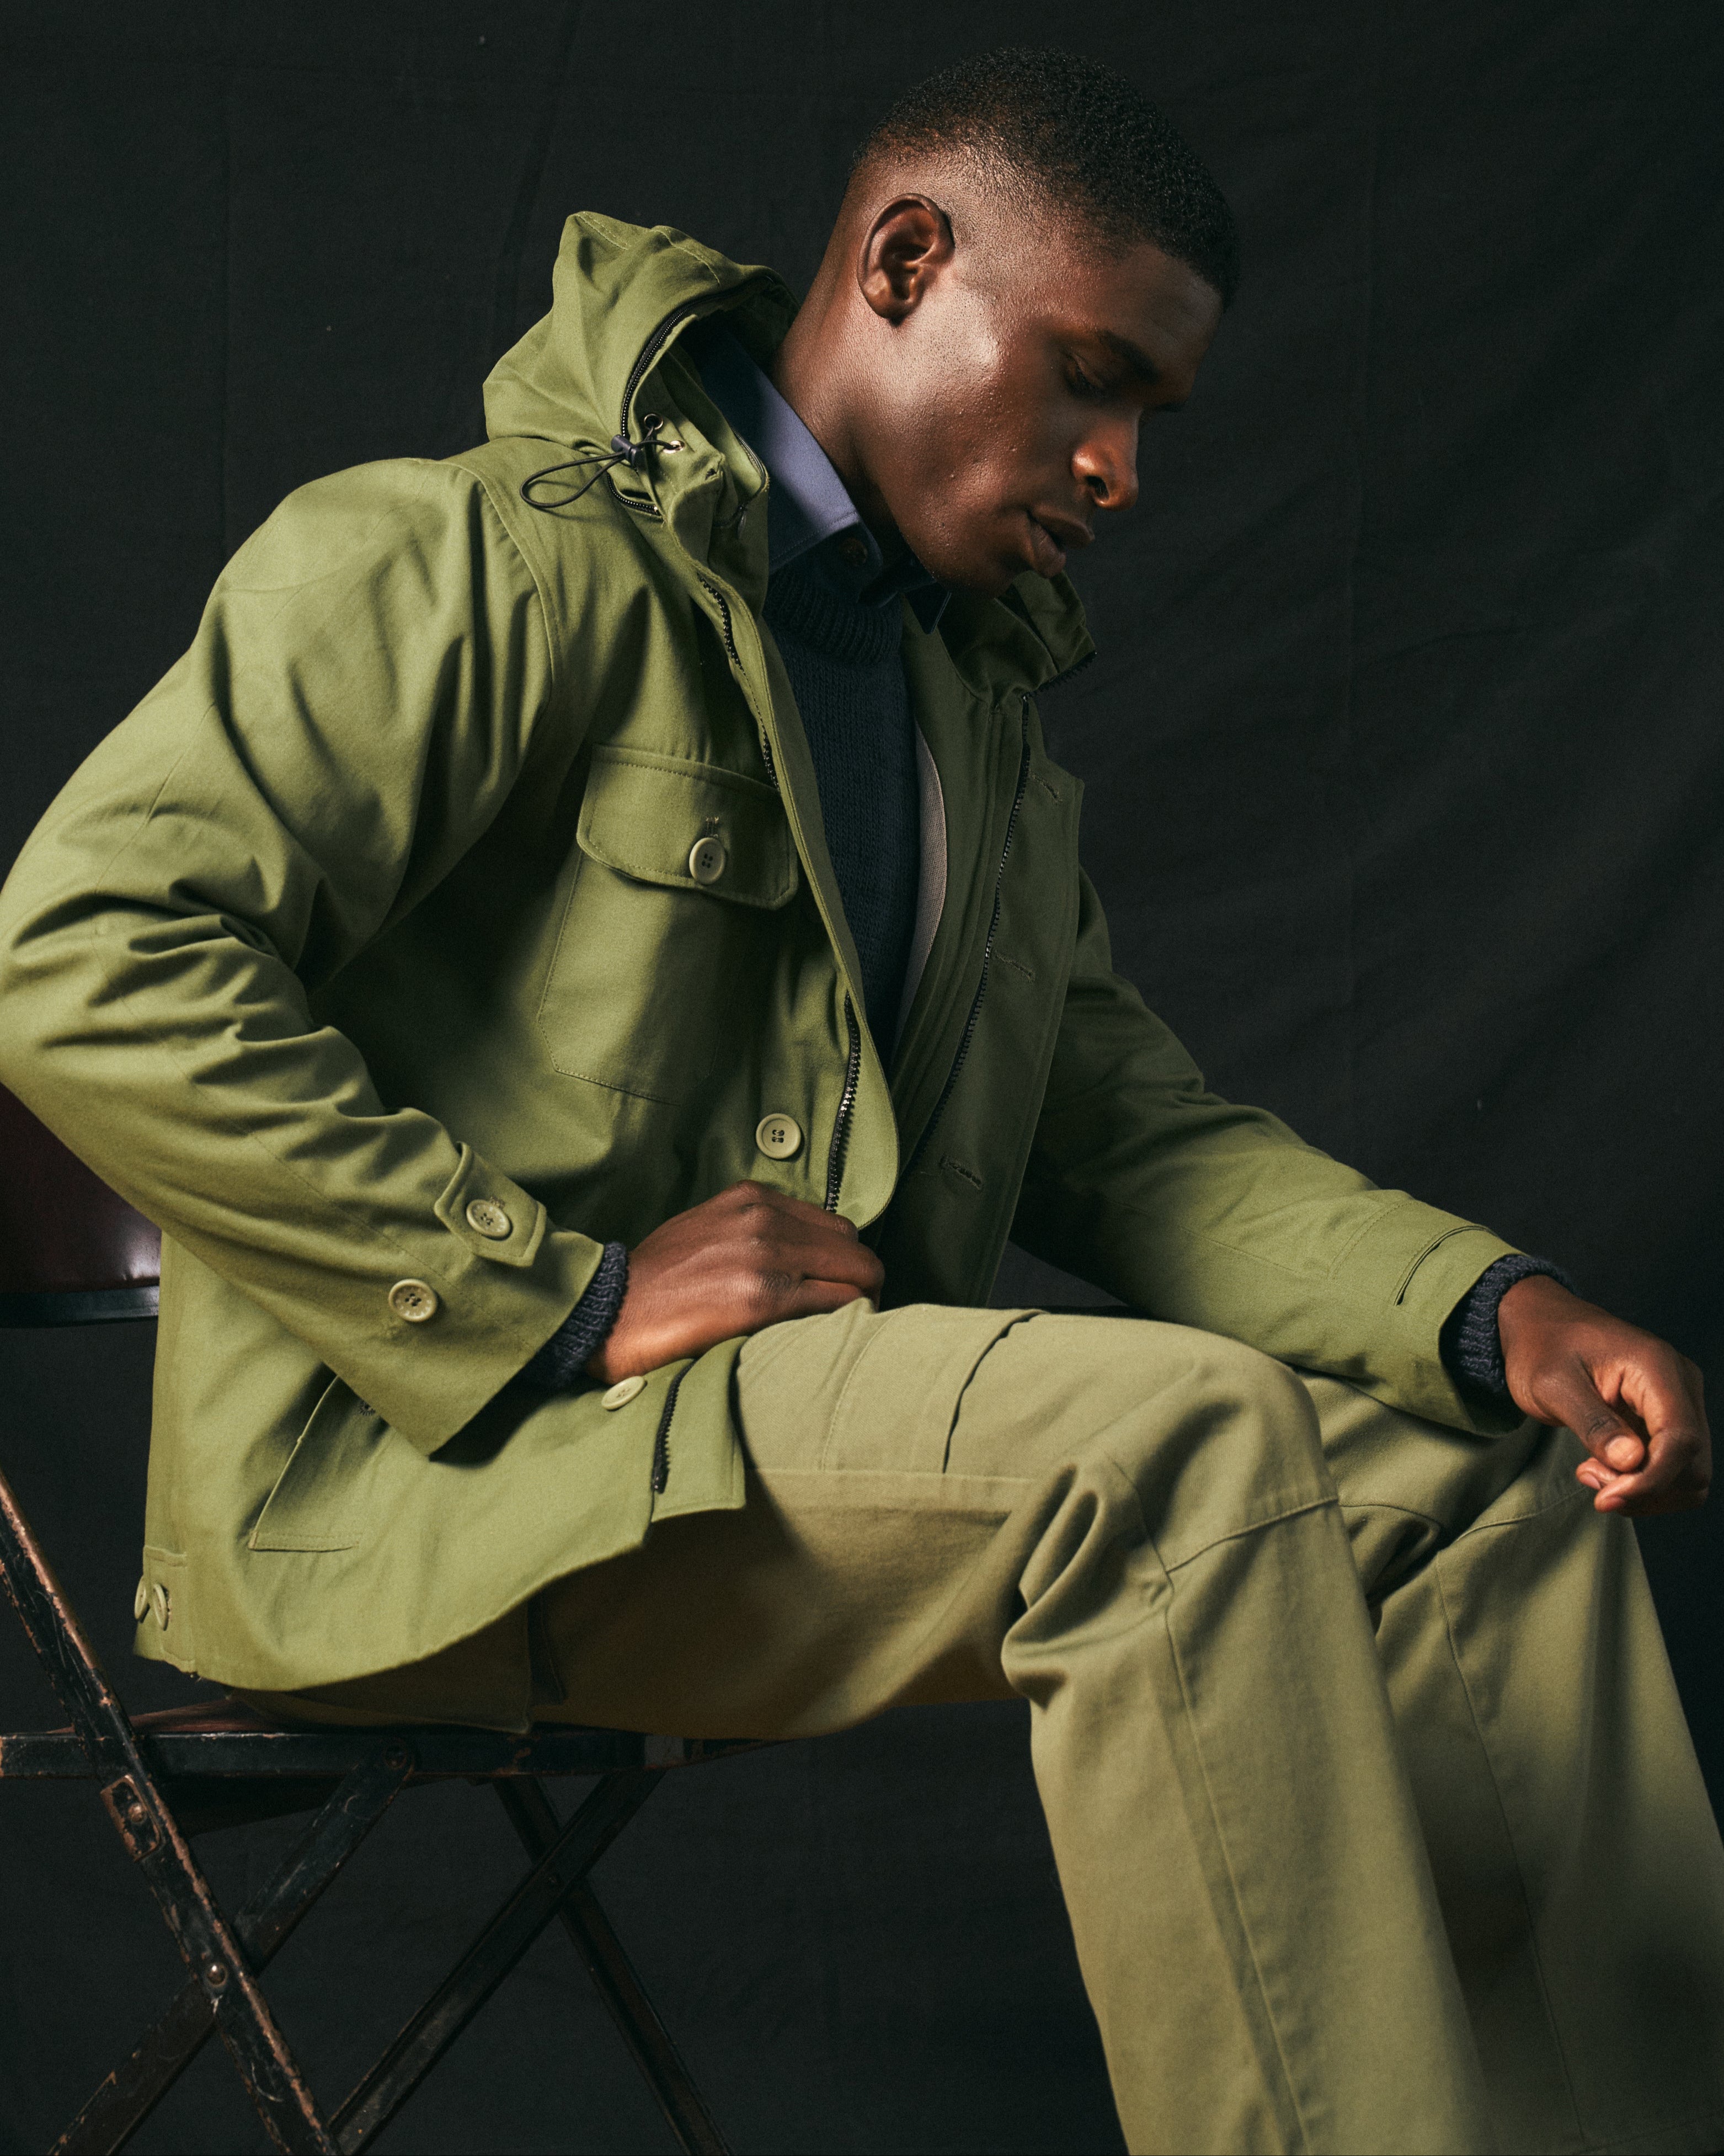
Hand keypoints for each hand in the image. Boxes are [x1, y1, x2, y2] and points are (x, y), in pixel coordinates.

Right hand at [587, 1182, 883, 1383]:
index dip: (845, 1263)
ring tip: (842, 1333)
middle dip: (862, 1283)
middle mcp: (763, 1219)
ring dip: (858, 1304)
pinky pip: (834, 1307)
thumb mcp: (707, 1228)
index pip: (835, 1227)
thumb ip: (755, 1230)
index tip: (839, 1289)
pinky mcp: (759, 1299)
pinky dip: (842, 1324)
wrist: (606, 1309)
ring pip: (855, 1277)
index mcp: (752, 1199)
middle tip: (852, 1316)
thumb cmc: (654, 1279)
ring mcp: (763, 1257)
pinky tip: (827, 1341)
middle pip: (853, 1250)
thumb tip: (802, 1256)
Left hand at [1497, 1274, 1709, 1515]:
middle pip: (1693, 1465)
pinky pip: (1672, 1468)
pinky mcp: (1666, 1420)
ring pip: (1688, 1474)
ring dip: (1643, 1490)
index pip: (1681, 1440)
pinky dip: (1641, 1482)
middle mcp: (1681, 1385)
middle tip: (1589, 1477)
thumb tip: (1633, 1462)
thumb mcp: (1551, 1384)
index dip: (1651, 1480)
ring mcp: (1679, 1403)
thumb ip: (1592, 1423)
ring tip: (1592, 1470)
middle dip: (1645, 1488)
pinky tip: (1601, 1466)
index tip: (1606, 1498)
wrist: (1539, 1324)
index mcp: (1657, 1367)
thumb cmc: (1542, 1347)